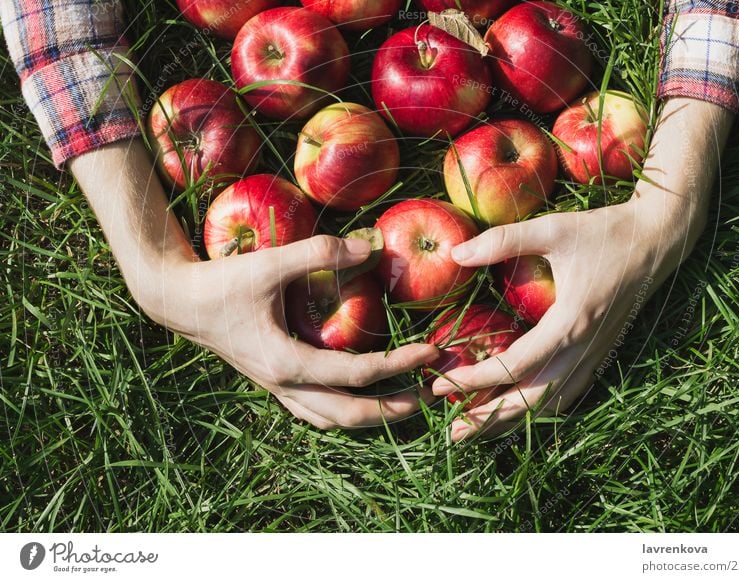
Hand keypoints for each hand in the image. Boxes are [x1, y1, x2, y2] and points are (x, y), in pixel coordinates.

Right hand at [152, 235, 438, 429]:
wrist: (179, 301)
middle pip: (349, 415)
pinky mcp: (272, 381)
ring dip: (369, 417)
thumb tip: (371, 248)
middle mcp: (284, 385)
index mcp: (287, 363)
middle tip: (428, 395)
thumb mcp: (270, 263)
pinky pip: (313, 411)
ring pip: (330, 420)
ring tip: (401, 404)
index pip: (358, 374)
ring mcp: (277, 388)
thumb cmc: (222, 283)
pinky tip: (356, 398)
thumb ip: (320, 253)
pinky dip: (341, 412)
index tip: (430, 351)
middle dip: (393, 410)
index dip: (399, 364)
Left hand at [432, 97, 734, 441]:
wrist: (659, 238)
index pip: (515, 366)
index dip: (475, 379)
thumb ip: (504, 240)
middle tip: (452, 431)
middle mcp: (584, 348)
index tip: (440, 384)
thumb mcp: (554, 229)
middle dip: (491, 418)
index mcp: (571, 321)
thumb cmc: (606, 232)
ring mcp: (596, 355)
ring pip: (552, 404)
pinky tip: (519, 414)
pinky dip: (541, 411)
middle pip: (533, 400)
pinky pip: (569, 394)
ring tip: (478, 431)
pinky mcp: (601, 354)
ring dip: (514, 420)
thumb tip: (456, 252)